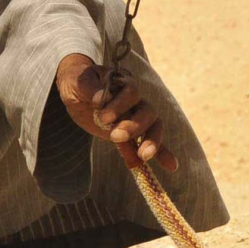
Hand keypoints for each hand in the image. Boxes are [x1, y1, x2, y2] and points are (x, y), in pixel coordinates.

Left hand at [56, 53, 177, 170]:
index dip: (120, 105)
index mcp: (123, 83)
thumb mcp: (78, 81)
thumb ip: (89, 88)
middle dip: (134, 126)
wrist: (78, 91)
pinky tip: (171, 166)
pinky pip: (151, 141)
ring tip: (143, 156)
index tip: (103, 118)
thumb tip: (100, 98)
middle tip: (115, 136)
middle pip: (147, 111)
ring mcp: (137, 116)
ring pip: (153, 126)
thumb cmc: (79, 82)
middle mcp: (135, 99)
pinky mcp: (134, 133)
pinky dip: (163, 153)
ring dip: (152, 141)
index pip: (131, 92)